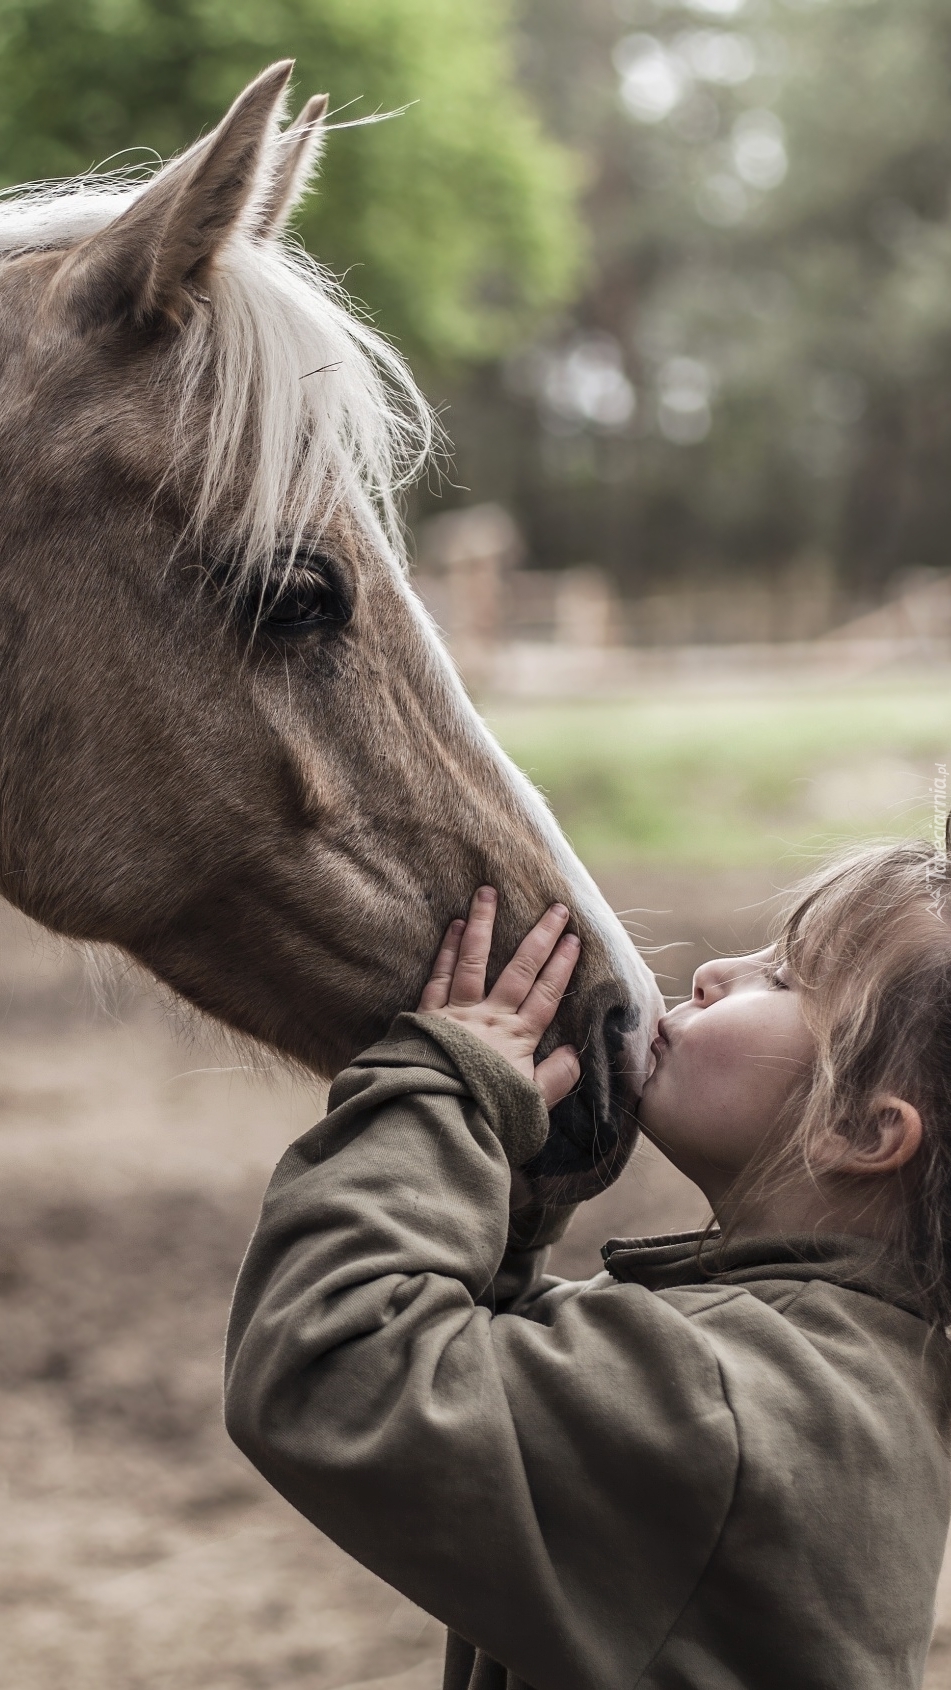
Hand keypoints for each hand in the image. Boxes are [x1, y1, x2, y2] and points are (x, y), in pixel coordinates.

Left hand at [417, 887, 581, 1109]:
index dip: (562, 966)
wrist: (434, 1121)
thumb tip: (576, 1052)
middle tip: (555, 907)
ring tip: (488, 892)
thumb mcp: (531, 1106)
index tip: (574, 939)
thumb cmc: (484, 1119)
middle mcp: (490, 1018)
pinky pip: (439, 976)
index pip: (546, 995)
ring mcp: (457, 1013)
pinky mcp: (427, 1016)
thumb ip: (556, 1078)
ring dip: (483, 924)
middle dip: (540, 937)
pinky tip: (452, 926)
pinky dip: (446, 949)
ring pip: (474, 959)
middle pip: (520, 969)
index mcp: (518, 1039)